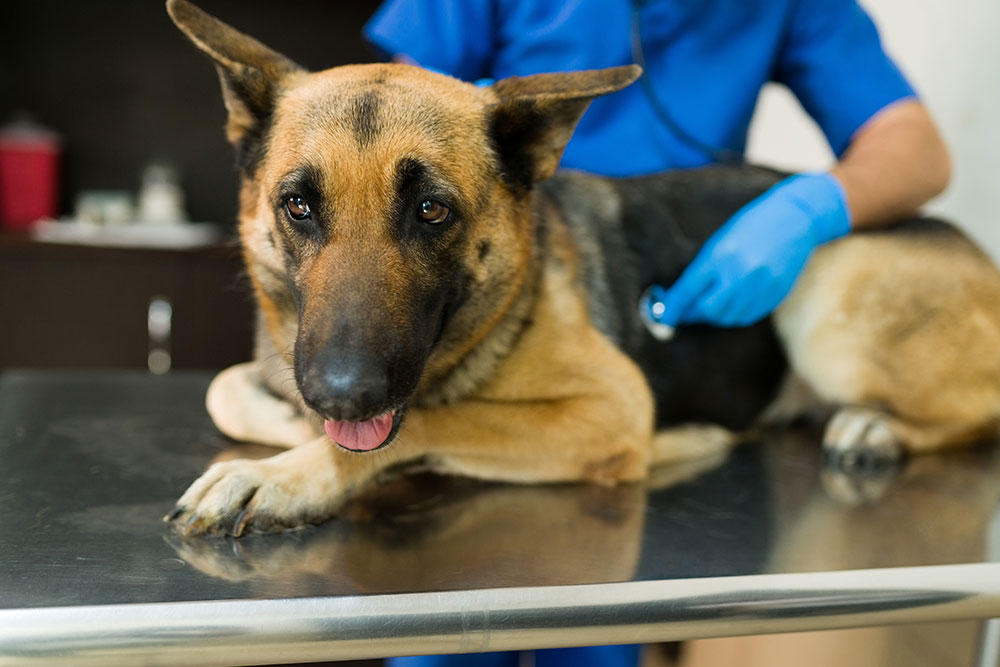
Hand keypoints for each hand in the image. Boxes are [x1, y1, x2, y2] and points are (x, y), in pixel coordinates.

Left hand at [643, 172, 850, 329]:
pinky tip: (729, 306)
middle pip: (708, 309)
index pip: (689, 290)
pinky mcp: (775, 295)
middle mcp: (741, 273)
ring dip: (713, 316)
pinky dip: (733, 316)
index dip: (673, 306)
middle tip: (684, 312)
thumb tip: (684, 296)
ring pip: (727, 316)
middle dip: (692, 313)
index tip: (663, 316)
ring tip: (707, 306)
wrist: (797, 218)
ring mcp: (761, 286)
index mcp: (722, 255)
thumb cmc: (753, 224)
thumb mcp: (722, 239)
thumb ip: (704, 268)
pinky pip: (747, 316)